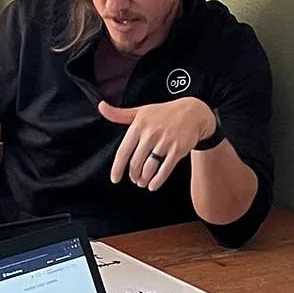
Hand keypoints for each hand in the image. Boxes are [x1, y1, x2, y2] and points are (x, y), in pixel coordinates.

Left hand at [100, 98, 215, 191]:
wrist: (192, 112)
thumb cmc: (164, 113)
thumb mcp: (141, 111)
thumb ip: (120, 114)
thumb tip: (101, 107)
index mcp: (139, 125)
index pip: (123, 151)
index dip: (117, 168)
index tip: (115, 178)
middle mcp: (150, 134)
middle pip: (136, 163)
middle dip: (133, 175)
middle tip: (134, 179)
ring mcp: (165, 142)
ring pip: (149, 168)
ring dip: (143, 179)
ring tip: (142, 181)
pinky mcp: (178, 150)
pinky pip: (165, 170)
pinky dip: (157, 181)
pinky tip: (153, 185)